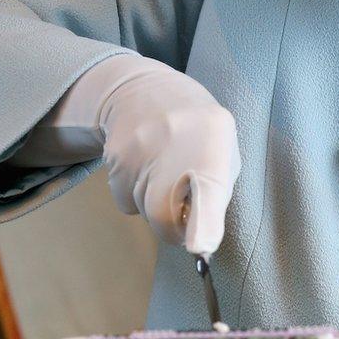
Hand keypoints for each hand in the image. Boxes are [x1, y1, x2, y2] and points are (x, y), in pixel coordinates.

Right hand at [95, 54, 240, 256]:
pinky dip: (134, 194)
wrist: (149, 92)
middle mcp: (176, 143)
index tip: (200, 245)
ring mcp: (142, 147)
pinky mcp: (115, 155)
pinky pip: (124, 199)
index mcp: (215, 143)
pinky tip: (145, 166)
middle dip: (173, 226)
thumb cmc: (200, 133)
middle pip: (163, 214)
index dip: (203, 222)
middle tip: (182, 210)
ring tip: (165, 170)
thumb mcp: (223, 151)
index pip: (209, 189)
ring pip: (142, 209)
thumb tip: (202, 240)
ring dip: (154, 204)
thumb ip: (218, 193)